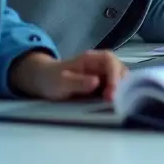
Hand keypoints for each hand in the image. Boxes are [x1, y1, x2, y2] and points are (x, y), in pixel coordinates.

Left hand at [8, 50, 127, 101]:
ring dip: (120, 90)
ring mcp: (101, 74)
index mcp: (90, 59)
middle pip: (119, 68)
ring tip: (113, 103)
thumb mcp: (61, 82)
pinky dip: (116, 95)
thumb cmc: (51, 79)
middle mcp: (99, 65)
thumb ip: (77, 82)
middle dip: (120, 83)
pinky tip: (112, 104)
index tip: (111, 92)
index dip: (114, 75)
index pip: (110, 61)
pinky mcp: (101, 84)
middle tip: (113, 101)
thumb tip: (97, 82)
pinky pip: (114, 87)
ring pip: (119, 78)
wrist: (43, 81)